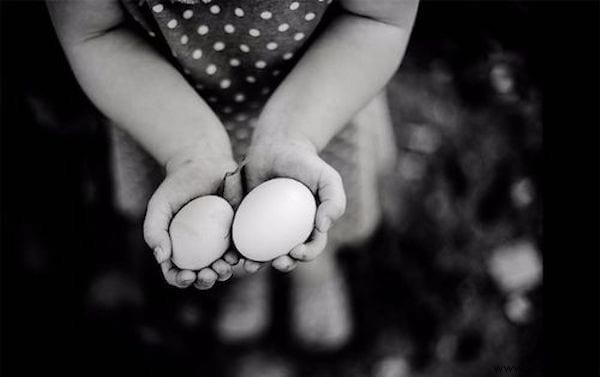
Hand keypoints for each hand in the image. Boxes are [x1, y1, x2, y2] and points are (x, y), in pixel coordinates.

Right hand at [143, 145, 242, 289]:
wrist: (203, 164)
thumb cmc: (177, 186)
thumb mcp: (159, 205)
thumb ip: (154, 230)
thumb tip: (162, 258)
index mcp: (178, 249)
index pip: (176, 273)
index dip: (180, 280)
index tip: (186, 275)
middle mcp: (199, 251)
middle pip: (202, 275)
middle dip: (205, 281)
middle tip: (208, 274)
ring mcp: (219, 243)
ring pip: (222, 267)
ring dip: (223, 274)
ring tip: (223, 268)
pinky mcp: (237, 232)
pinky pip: (239, 250)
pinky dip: (238, 257)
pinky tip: (236, 256)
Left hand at [242, 128, 346, 271]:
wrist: (277, 146)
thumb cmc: (306, 162)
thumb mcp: (328, 178)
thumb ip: (334, 201)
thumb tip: (323, 228)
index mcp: (311, 227)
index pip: (312, 247)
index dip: (306, 255)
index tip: (296, 251)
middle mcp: (289, 232)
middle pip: (287, 256)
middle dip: (282, 265)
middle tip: (276, 262)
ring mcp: (267, 228)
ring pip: (262, 252)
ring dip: (256, 264)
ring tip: (249, 265)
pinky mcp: (246, 220)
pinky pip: (242, 237)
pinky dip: (237, 247)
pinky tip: (233, 252)